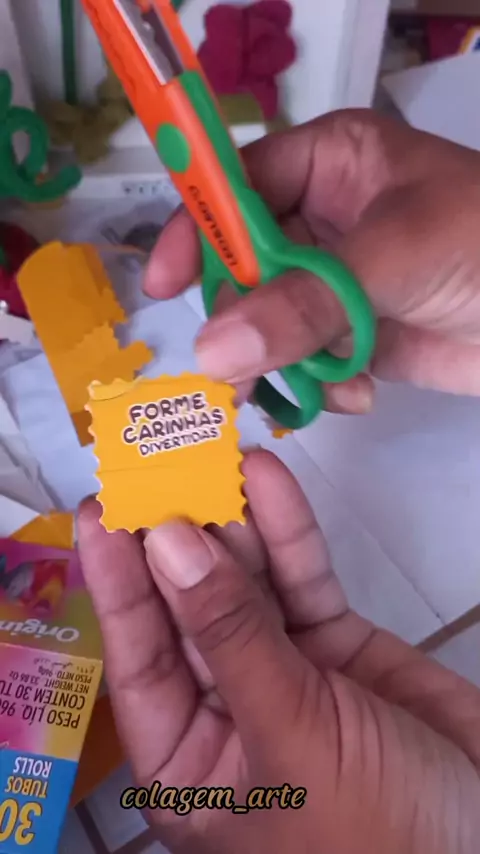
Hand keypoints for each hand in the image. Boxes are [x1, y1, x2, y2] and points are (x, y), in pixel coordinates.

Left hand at [78, 451, 479, 853]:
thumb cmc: (372, 826)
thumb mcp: (288, 732)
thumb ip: (230, 635)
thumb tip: (168, 543)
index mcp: (190, 761)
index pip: (139, 660)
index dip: (117, 584)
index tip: (102, 510)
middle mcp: (226, 709)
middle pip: (189, 611)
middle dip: (176, 539)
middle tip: (156, 463)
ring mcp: (283, 669)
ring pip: (247, 585)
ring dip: (233, 521)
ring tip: (209, 454)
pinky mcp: (335, 642)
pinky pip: (301, 581)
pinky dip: (287, 532)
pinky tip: (267, 478)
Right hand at [145, 110, 479, 412]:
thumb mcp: (397, 255)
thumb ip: (307, 301)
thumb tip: (214, 348)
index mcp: (329, 164)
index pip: (236, 190)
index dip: (195, 231)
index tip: (162, 285)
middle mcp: (323, 221)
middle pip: (243, 268)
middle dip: (244, 319)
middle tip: (240, 367)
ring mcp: (336, 284)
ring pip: (268, 324)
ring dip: (283, 362)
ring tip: (310, 386)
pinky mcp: (354, 338)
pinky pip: (304, 363)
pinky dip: (321, 386)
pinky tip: (358, 393)